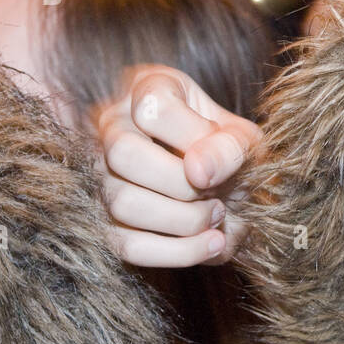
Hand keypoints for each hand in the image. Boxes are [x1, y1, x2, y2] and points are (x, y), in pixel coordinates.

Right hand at [96, 65, 261, 267]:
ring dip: (183, 220)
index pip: (152, 108)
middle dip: (182, 185)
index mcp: (148, 90)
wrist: (224, 181)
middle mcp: (112, 127)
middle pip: (123, 155)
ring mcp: (100, 174)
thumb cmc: (227, 149)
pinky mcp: (105, 219)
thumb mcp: (243, 137)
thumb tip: (199, 172)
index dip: (192, 137)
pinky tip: (212, 244)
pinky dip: (177, 252)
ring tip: (218, 216)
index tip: (220, 154)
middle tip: (218, 194)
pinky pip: (128, 246)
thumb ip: (229, 146)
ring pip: (122, 203)